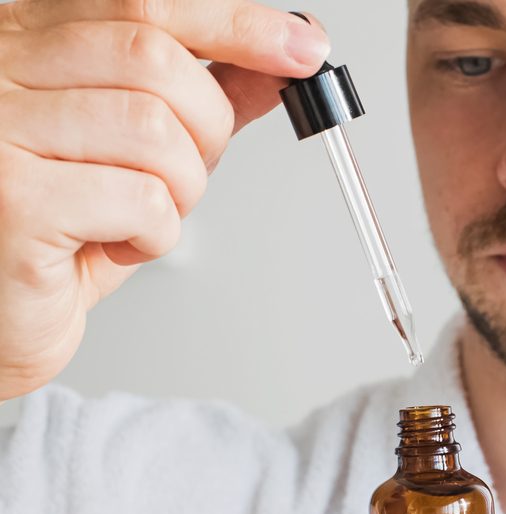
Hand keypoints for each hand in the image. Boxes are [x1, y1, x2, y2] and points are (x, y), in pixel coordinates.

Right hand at [0, 0, 329, 399]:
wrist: (1, 316)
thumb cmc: (57, 235)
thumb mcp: (133, 154)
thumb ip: (194, 100)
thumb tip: (273, 66)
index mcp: (24, 42)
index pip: (142, 5)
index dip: (233, 23)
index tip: (301, 47)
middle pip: (156, 63)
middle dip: (208, 128)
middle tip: (188, 172)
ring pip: (155, 132)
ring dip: (182, 190)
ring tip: (144, 216)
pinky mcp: (15, 201)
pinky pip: (141, 200)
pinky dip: (159, 234)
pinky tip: (122, 244)